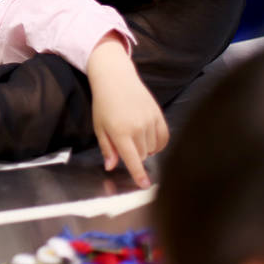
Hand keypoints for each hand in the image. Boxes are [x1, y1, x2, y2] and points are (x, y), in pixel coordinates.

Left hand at [86, 36, 167, 187]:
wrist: (115, 78)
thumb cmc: (104, 103)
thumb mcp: (99, 126)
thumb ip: (107, 148)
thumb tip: (111, 167)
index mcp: (120, 131)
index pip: (132, 159)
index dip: (139, 174)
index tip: (145, 185)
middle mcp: (137, 127)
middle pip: (141, 156)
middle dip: (134, 155)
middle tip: (124, 141)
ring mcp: (150, 120)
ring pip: (152, 148)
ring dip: (145, 148)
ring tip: (133, 133)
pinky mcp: (158, 114)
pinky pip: (164, 138)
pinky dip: (158, 143)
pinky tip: (149, 139)